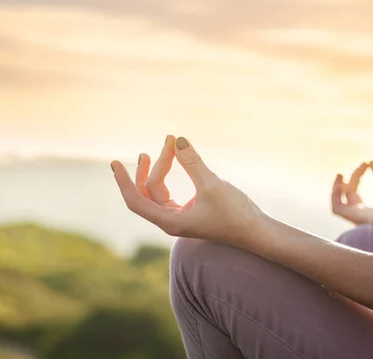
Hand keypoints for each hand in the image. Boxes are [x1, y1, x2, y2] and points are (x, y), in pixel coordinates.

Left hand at [110, 136, 265, 245]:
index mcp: (170, 221)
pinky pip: (170, 191)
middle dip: (152, 166)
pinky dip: (171, 174)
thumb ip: (193, 162)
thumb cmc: (235, 213)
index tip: (115, 162)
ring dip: (161, 167)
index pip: (135, 201)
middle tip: (167, 142)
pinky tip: (177, 160)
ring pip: (159, 190)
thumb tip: (177, 140)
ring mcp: (180, 216)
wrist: (257, 232)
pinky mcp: (191, 211)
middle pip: (148, 191)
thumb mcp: (212, 185)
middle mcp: (171, 221)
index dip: (124, 181)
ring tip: (167, 145)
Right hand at [331, 162, 372, 246]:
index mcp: (371, 210)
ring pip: (338, 202)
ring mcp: (357, 218)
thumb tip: (370, 162)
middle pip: (348, 194)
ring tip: (340, 174)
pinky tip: (341, 183)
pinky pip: (336, 208)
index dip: (357, 175)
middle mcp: (361, 215)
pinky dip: (334, 195)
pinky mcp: (354, 219)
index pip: (355, 191)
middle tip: (361, 165)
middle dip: (351, 178)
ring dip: (336, 187)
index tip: (366, 163)